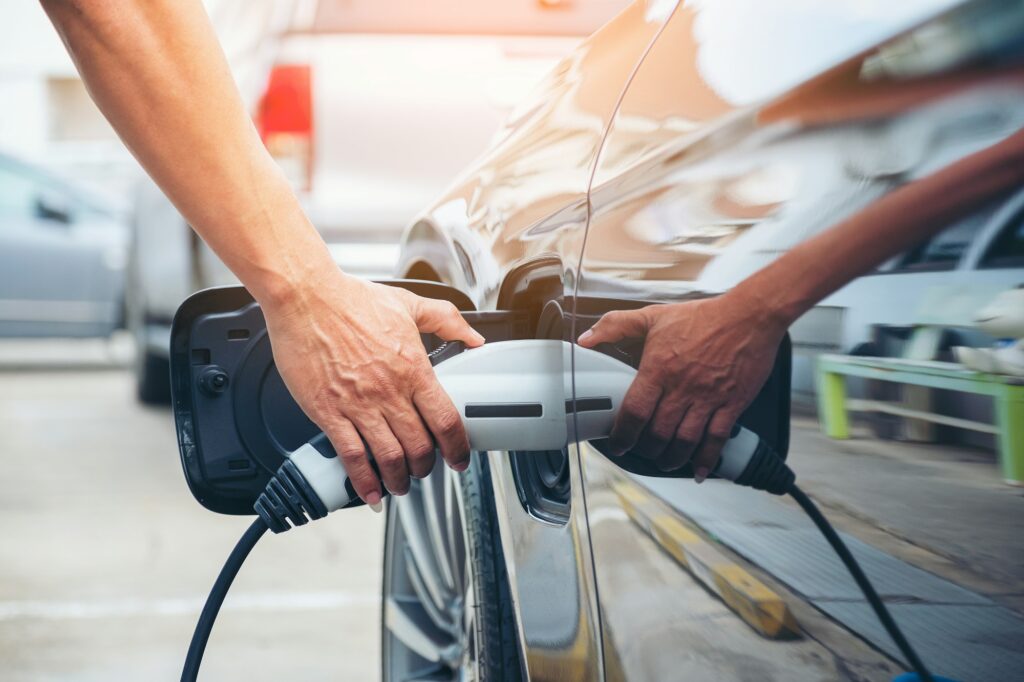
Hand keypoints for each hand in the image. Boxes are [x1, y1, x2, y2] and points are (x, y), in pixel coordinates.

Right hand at [263, 273, 484, 506]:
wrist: (306, 297)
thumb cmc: (350, 299)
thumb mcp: (409, 303)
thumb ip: (447, 320)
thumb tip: (473, 337)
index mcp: (413, 368)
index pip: (446, 420)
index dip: (457, 448)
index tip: (458, 459)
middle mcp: (389, 391)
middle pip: (420, 447)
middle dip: (426, 468)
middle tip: (423, 472)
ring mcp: (358, 405)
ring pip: (389, 458)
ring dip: (398, 480)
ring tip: (399, 485)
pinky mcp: (328, 412)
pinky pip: (351, 456)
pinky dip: (363, 481)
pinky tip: (369, 492)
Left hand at [578, 292, 784, 479]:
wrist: (749, 315)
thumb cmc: (704, 316)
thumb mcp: (654, 316)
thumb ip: (616, 325)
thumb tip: (586, 337)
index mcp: (659, 368)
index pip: (634, 411)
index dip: (622, 434)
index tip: (618, 444)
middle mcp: (682, 387)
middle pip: (658, 433)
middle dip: (647, 450)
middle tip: (642, 452)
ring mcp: (708, 398)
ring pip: (685, 441)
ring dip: (672, 458)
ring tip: (665, 461)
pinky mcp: (732, 404)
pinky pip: (717, 439)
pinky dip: (707, 459)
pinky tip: (700, 470)